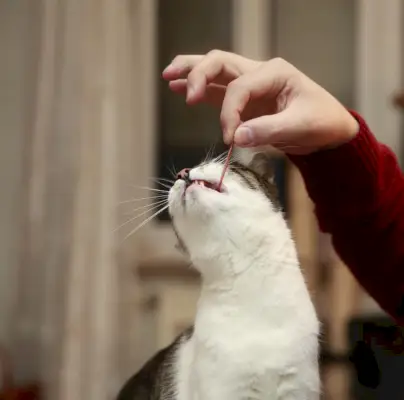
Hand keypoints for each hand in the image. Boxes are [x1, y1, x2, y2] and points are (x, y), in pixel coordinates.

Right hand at [162, 50, 357, 154]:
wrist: (330, 130)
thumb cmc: (321, 122)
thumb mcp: (300, 126)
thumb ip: (268, 130)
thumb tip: (235, 136)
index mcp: (274, 72)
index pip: (239, 88)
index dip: (229, 114)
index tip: (230, 138)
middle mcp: (259, 72)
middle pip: (220, 62)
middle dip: (198, 74)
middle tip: (182, 90)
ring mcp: (251, 85)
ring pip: (216, 71)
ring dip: (192, 73)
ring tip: (169, 77)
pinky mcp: (247, 100)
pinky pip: (219, 90)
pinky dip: (201, 90)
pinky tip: (182, 90)